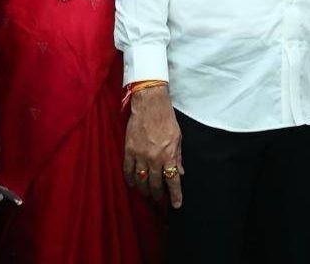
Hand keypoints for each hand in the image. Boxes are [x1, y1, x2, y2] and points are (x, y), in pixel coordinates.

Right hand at [123, 86, 183, 208]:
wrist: (150, 105)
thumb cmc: (166, 119)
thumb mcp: (178, 138)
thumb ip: (178, 156)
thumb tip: (181, 172)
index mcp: (168, 154)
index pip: (173, 180)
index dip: (175, 194)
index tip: (177, 205)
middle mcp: (153, 158)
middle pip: (155, 184)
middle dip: (158, 196)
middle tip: (159, 202)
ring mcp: (139, 155)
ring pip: (140, 180)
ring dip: (144, 191)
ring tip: (147, 196)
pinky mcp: (128, 150)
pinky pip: (128, 170)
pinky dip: (130, 179)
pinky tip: (133, 184)